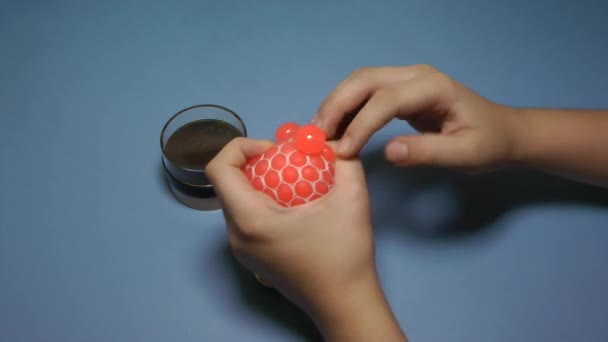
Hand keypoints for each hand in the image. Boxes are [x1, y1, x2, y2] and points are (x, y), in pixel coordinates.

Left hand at [206, 137, 406, 340]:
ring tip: (292, 180)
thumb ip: (344, 160)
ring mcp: (241, 249)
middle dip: (254, 161)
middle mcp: (236, 235)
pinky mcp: (251, 257)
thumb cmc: (344, 255)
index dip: (240, 147)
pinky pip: (245, 216)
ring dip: (259, 180)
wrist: (345, 304)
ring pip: (236, 199)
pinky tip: (293, 203)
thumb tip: (334, 143)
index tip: (274, 149)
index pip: (218, 168)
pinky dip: (262, 199)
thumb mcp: (352, 198)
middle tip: (287, 159)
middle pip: (227, 183)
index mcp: (250, 219)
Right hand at [313, 64, 520, 171]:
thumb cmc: (488, 143)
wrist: (503, 131)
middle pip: (364, 80)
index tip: (342, 152)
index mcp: (433, 87)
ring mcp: (407, 80)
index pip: (385, 100)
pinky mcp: (400, 90)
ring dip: (335, 105)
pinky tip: (335, 129)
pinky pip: (365, 93)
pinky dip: (346, 109)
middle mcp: (416, 75)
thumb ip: (429, 152)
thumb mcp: (466, 154)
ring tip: (318, 134)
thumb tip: (389, 153)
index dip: (360, 125)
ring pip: (360, 83)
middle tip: (316, 137)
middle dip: (336, 106)